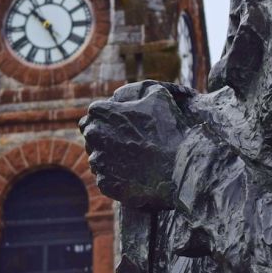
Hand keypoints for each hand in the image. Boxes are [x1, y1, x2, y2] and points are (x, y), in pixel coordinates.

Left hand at [80, 81, 187, 209]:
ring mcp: (98, 161)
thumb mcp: (160, 96)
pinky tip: (135, 174)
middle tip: (130, 141)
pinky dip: (118, 177)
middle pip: (93, 135)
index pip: (95, 112)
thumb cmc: (169, 129)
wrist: (179, 167)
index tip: (124, 122)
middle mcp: (94, 136)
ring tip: (135, 159)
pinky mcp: (105, 183)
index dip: (110, 116)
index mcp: (102, 113)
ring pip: (99, 157)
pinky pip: (106, 178)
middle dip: (107, 136)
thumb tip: (136, 92)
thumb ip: (142, 89)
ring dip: (111, 158)